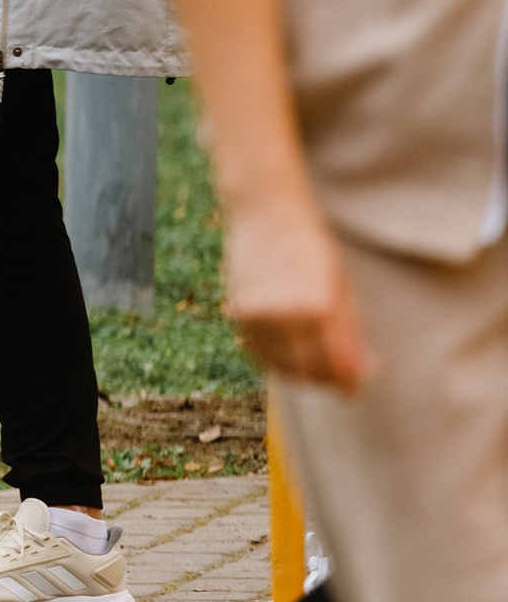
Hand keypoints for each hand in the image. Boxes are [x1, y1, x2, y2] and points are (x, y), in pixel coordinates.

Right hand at [224, 204, 374, 393]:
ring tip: (314, 362)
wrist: (266, 213)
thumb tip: (363, 371)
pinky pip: (259, 351)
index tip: (353, 388)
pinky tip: (290, 349)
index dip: (348, 382)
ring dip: (301, 372)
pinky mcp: (238, 310)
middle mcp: (286, 312)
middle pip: (309, 370)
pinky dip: (276, 358)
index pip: (336, 365)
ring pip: (281, 365)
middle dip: (326, 379)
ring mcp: (258, 313)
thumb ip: (350, 331)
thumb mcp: (341, 286)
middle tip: (337, 377)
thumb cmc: (311, 246)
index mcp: (320, 305)